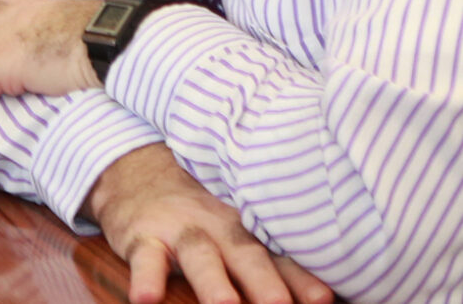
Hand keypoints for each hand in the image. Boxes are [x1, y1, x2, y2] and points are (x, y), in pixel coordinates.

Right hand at [88, 145, 332, 303]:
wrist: (137, 172)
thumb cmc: (200, 217)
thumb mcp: (234, 232)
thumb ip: (275, 266)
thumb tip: (326, 301)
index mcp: (246, 231)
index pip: (280, 257)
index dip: (302, 279)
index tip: (324, 300)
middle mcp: (218, 228)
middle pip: (245, 253)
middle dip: (265, 282)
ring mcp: (180, 230)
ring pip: (199, 255)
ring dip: (213, 281)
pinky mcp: (142, 237)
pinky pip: (144, 258)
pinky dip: (146, 278)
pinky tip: (145, 299)